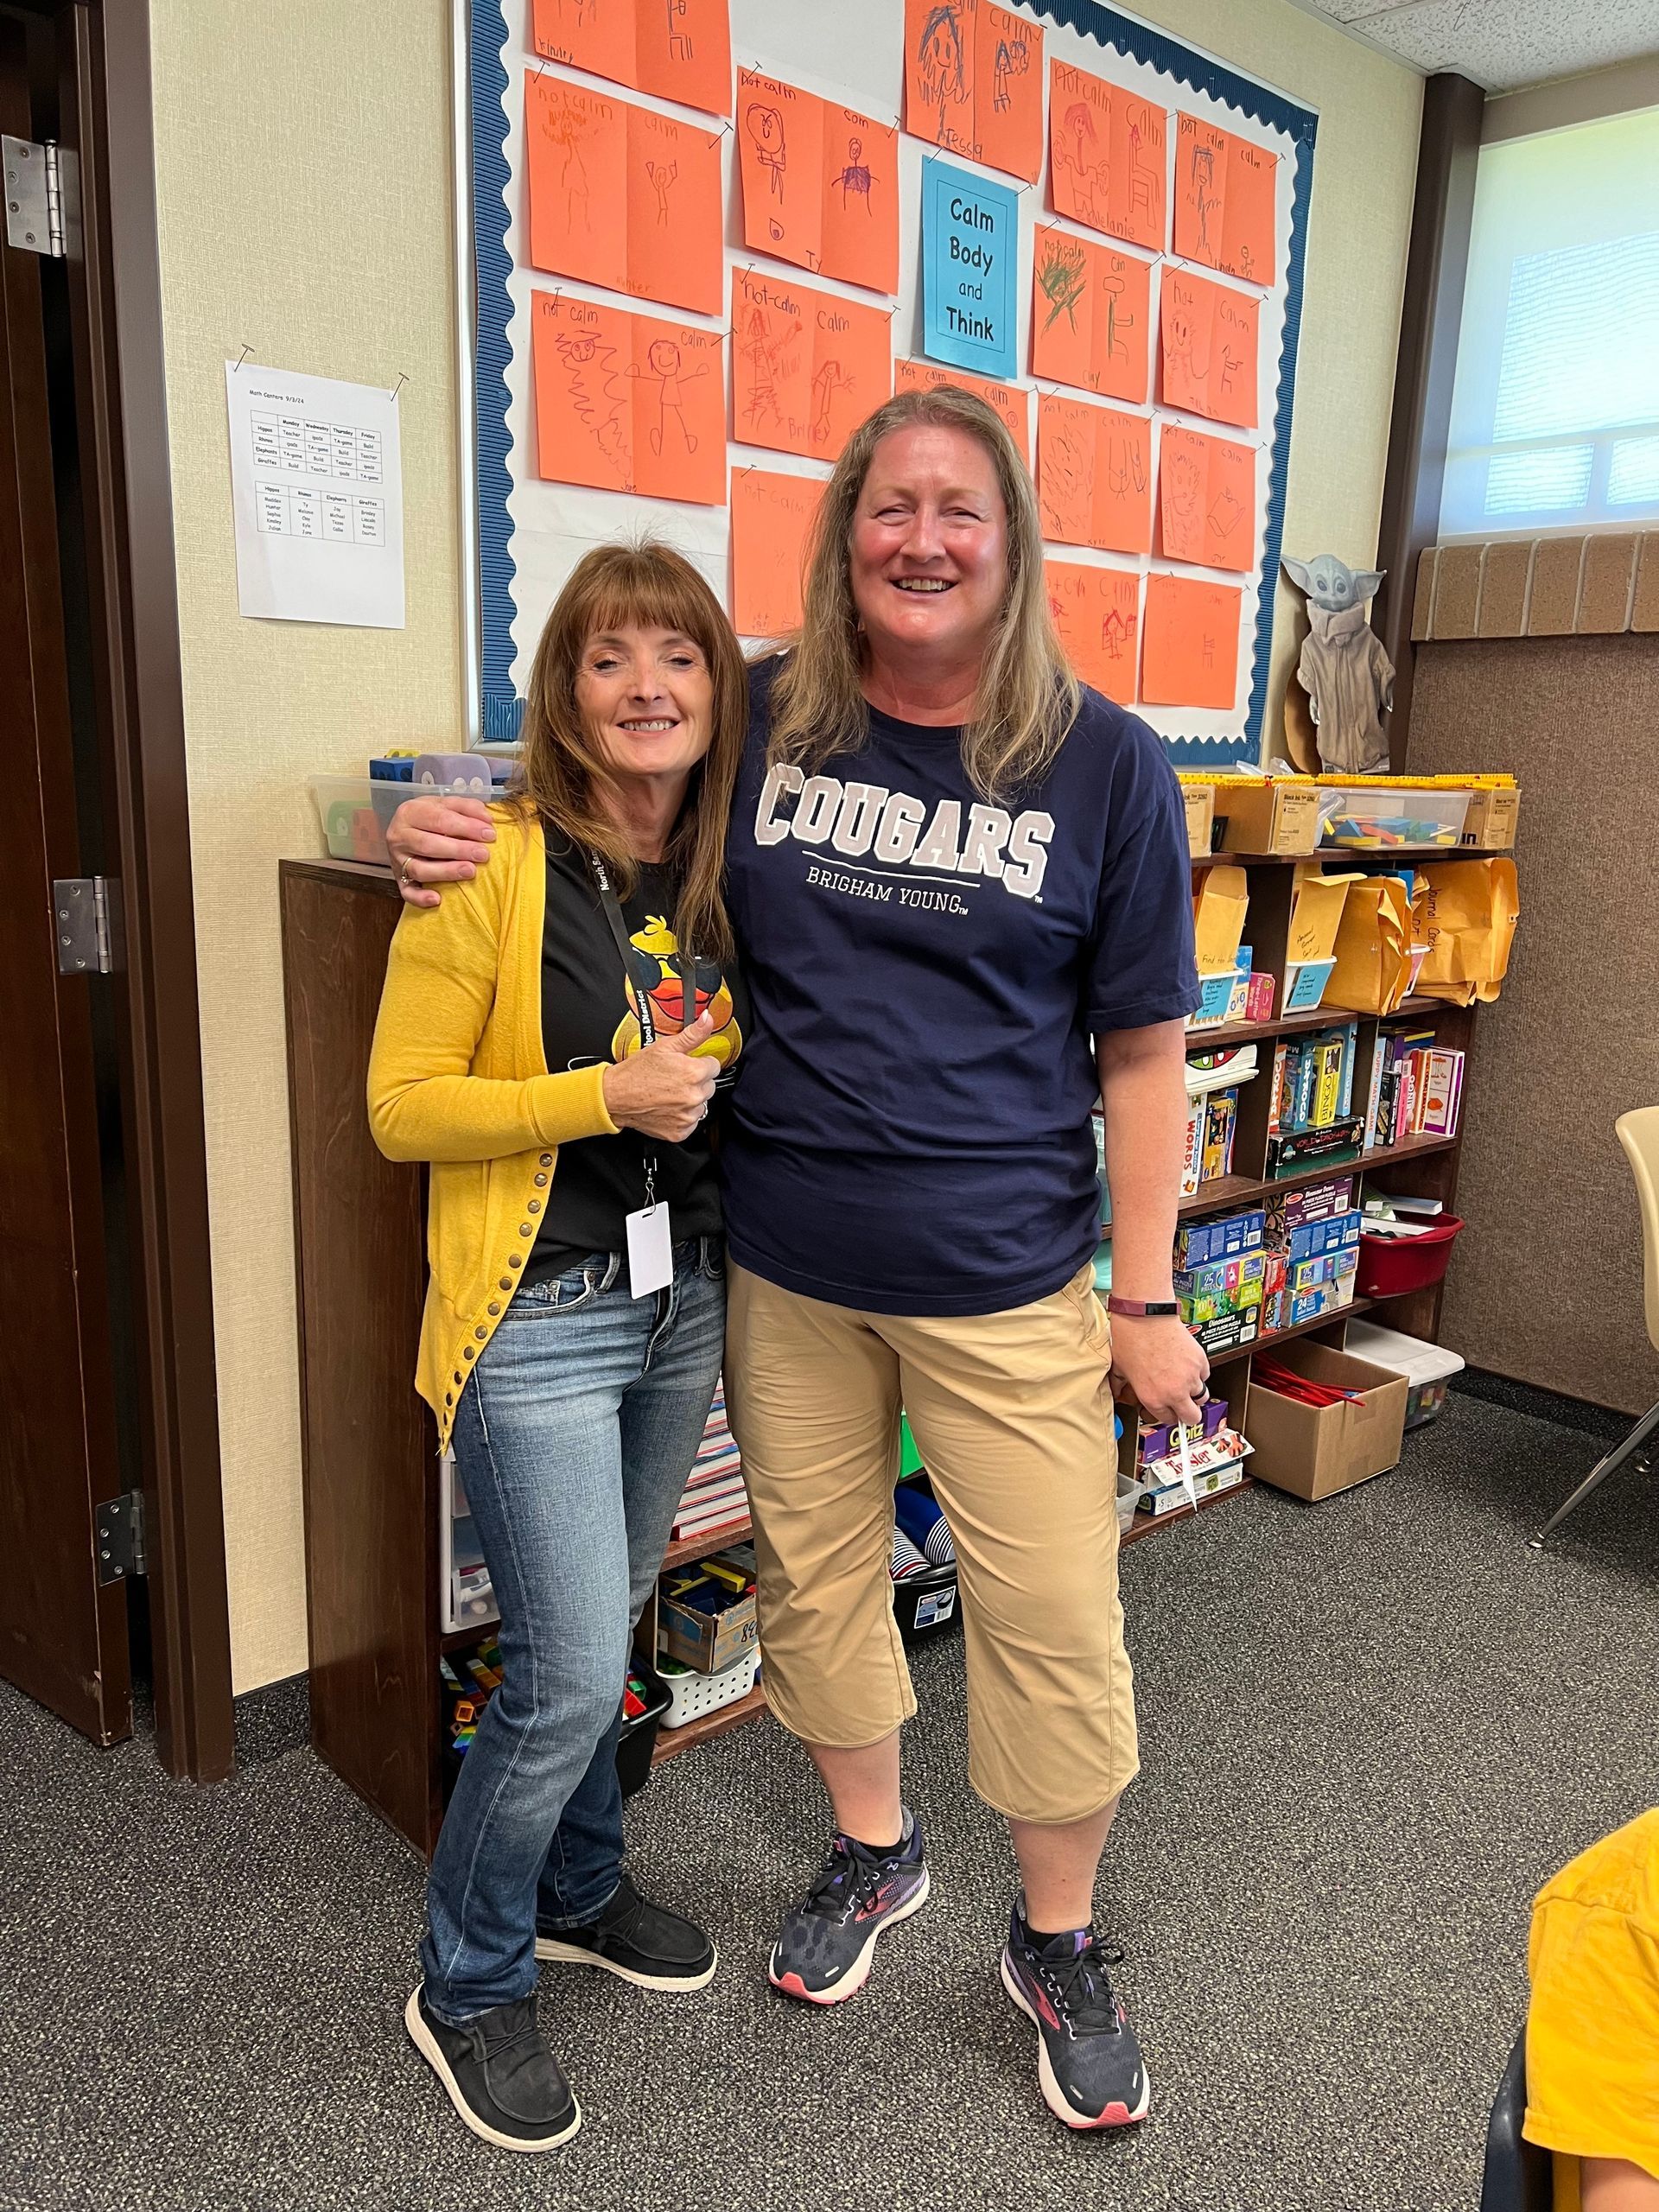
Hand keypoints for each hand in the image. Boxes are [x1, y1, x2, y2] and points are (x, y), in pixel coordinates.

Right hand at [385, 795, 496, 907]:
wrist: (404, 830)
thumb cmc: (429, 817)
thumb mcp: (444, 805)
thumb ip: (466, 807)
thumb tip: (487, 818)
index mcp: (410, 812)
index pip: (439, 819)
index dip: (466, 827)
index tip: (489, 834)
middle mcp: (399, 836)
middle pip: (428, 844)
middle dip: (459, 850)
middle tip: (483, 854)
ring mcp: (397, 859)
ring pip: (419, 869)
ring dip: (445, 872)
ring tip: (470, 871)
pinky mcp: (399, 879)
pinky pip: (407, 892)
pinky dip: (420, 897)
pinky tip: (437, 899)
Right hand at [601, 1011, 717, 1141]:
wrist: (615, 1096)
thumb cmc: (636, 1072)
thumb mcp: (665, 1046)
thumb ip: (692, 1034)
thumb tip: (708, 1019)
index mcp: (694, 1073)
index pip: (714, 1066)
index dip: (699, 1063)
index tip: (686, 1065)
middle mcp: (694, 1096)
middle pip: (709, 1085)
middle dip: (696, 1081)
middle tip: (675, 1079)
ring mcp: (687, 1115)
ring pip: (701, 1104)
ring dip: (690, 1099)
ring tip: (669, 1093)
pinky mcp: (680, 1131)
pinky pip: (691, 1122)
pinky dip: (682, 1116)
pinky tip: (668, 1107)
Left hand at [1109, 1314, 1209, 1427]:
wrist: (1145, 1316)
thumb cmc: (1131, 1338)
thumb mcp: (1119, 1368)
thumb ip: (1119, 1386)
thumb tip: (1116, 1391)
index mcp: (1152, 1398)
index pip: (1168, 1420)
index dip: (1168, 1414)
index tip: (1168, 1409)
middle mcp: (1174, 1392)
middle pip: (1192, 1417)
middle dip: (1188, 1413)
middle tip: (1182, 1403)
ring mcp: (1190, 1378)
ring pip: (1201, 1396)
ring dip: (1193, 1390)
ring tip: (1182, 1379)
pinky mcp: (1200, 1362)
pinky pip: (1204, 1375)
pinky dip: (1198, 1372)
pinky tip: (1185, 1363)